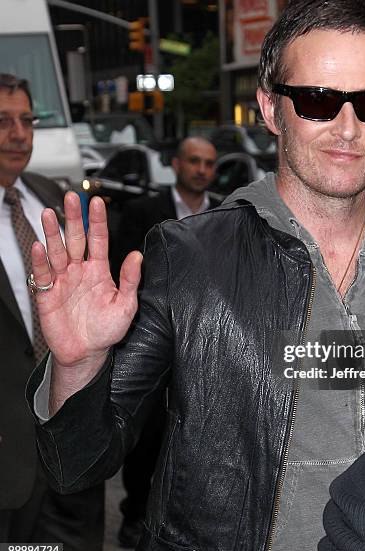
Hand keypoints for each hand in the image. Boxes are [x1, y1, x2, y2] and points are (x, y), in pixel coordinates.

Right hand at [31, 192, 141, 367]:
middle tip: (72, 198)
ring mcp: (63, 280)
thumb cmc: (106, 330)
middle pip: (76, 238)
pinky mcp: (48, 293)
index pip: (98, 239)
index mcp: (99, 270)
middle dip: (74, 217)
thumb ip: (130, 279)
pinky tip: (40, 246)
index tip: (97, 202)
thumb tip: (137, 256)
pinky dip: (40, 260)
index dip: (97, 221)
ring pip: (57, 250)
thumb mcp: (126, 304)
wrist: (87, 353)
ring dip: (53, 232)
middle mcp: (80, 270)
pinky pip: (44, 273)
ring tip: (50, 214)